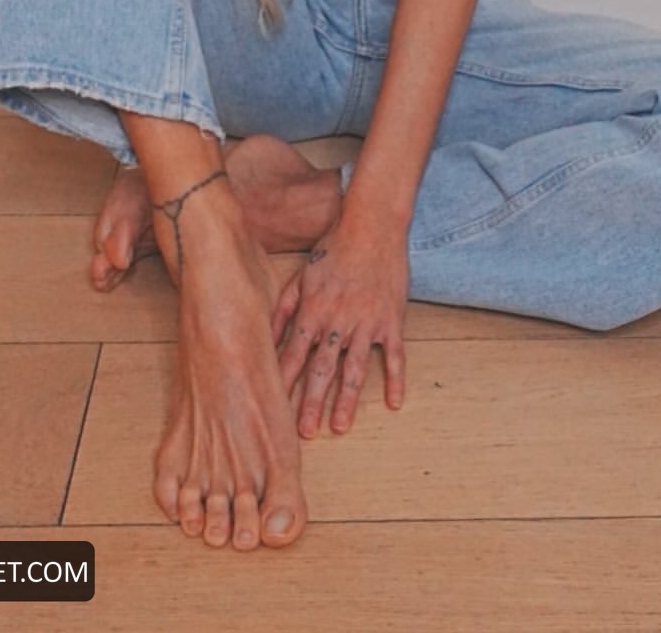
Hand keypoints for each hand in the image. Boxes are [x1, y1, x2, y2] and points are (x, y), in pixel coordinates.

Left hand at [271, 211, 408, 437]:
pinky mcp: (391, 320)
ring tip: (339, 426)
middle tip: (305, 433)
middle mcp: (338, 321)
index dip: (284, 383)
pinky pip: (394, 355)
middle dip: (311, 402)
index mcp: (313, 311)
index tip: (273, 408)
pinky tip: (395, 402)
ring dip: (346, 399)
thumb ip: (283, 307)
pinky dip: (395, 379)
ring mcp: (366, 323)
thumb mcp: (301, 275)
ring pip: (354, 368)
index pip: (294, 354)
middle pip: (322, 369)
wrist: (372, 226)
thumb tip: (264, 334)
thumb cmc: (333, 249)